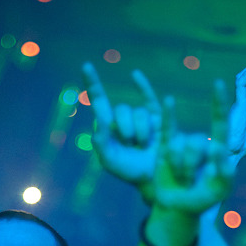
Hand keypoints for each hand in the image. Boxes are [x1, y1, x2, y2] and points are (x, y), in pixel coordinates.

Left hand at [83, 62, 161, 186]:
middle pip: (121, 109)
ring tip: (144, 146)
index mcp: (109, 127)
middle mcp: (124, 119)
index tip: (86, 66)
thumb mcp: (110, 161)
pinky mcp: (159, 120)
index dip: (93, 83)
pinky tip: (137, 76)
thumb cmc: (129, 171)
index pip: (99, 101)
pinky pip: (153, 103)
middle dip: (126, 129)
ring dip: (141, 132)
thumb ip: (101, 143)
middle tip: (131, 145)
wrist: (153, 179)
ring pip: (139, 113)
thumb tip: (99, 119)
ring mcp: (142, 118)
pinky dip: (145, 89)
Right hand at [152, 79, 233, 214]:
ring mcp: (182, 144)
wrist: (178, 208)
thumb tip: (217, 147)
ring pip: (179, 145)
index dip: (218, 104)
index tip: (218, 83)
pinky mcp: (165, 149)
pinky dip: (168, 115)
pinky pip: (167, 130)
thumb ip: (225, 173)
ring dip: (179, 167)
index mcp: (217, 150)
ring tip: (181, 180)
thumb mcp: (219, 190)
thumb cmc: (202, 200)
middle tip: (190, 184)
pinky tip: (168, 101)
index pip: (220, 124)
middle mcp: (200, 143)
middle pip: (195, 142)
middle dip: (191, 167)